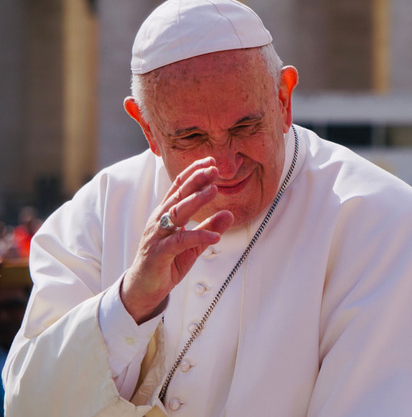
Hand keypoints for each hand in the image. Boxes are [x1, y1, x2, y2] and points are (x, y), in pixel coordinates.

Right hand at [121, 157, 233, 322]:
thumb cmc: (166, 262)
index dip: (193, 174)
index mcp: (165, 214)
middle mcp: (159, 221)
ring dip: (196, 201)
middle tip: (213, 168)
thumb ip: (209, 228)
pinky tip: (215, 237)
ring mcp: (157, 236)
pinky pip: (179, 242)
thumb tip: (229, 214)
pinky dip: (198, 237)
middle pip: (178, 196)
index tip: (210, 162)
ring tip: (214, 191)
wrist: (143, 288)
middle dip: (196, 180)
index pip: (178, 188)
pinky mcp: (159, 254)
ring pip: (176, 213)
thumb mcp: (193, 244)